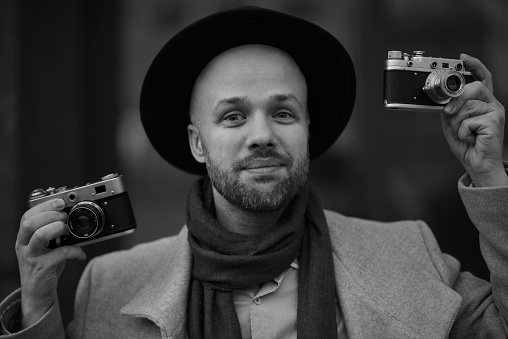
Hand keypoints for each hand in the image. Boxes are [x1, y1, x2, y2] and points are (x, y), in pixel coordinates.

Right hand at [15, 199, 85, 328]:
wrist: (38, 294)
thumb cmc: (45, 267)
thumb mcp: (46, 247)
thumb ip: (53, 233)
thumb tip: (71, 218)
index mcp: (24, 238)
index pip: (27, 216)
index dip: (44, 206)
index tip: (60, 202)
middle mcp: (23, 246)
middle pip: (30, 222)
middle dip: (51, 215)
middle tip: (65, 217)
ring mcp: (31, 257)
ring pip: (39, 235)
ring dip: (58, 228)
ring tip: (69, 230)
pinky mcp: (42, 268)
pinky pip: (59, 253)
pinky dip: (74, 250)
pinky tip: (80, 253)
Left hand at [441, 54, 506, 186]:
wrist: (478, 165)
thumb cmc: (468, 146)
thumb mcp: (452, 124)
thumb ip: (450, 109)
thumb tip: (444, 98)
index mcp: (482, 102)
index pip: (482, 78)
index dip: (474, 66)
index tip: (463, 58)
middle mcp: (491, 104)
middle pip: (472, 87)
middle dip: (456, 100)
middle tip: (448, 113)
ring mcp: (495, 111)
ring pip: (467, 106)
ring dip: (457, 123)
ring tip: (463, 133)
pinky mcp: (495, 120)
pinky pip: (468, 120)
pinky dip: (463, 131)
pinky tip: (471, 138)